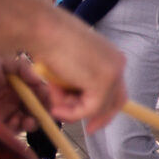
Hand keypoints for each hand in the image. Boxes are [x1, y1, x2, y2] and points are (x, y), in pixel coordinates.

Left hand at [0, 58, 48, 132]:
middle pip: (35, 108)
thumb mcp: (1, 61)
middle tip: (43, 114)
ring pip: (26, 120)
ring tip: (29, 121)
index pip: (37, 92)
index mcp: (17, 84)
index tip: (48, 99)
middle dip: (41, 112)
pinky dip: (18, 128)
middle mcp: (13, 98)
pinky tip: (17, 123)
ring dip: (32, 122)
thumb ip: (23, 67)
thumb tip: (40, 80)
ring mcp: (5, 111)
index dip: (45, 96)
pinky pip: (12, 130)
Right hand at [26, 15, 126, 131]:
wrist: (40, 29)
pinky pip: (90, 109)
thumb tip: (76, 102)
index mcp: (112, 55)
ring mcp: (113, 73)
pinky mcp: (102, 83)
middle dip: (99, 116)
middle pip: (116, 100)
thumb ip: (79, 81)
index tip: (93, 123)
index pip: (117, 88)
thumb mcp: (69, 62)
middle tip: (87, 129)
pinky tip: (56, 108)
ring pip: (99, 107)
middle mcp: (117, 63)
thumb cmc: (47, 40)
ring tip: (52, 99)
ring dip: (73, 109)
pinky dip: (72, 113)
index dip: (106, 108)